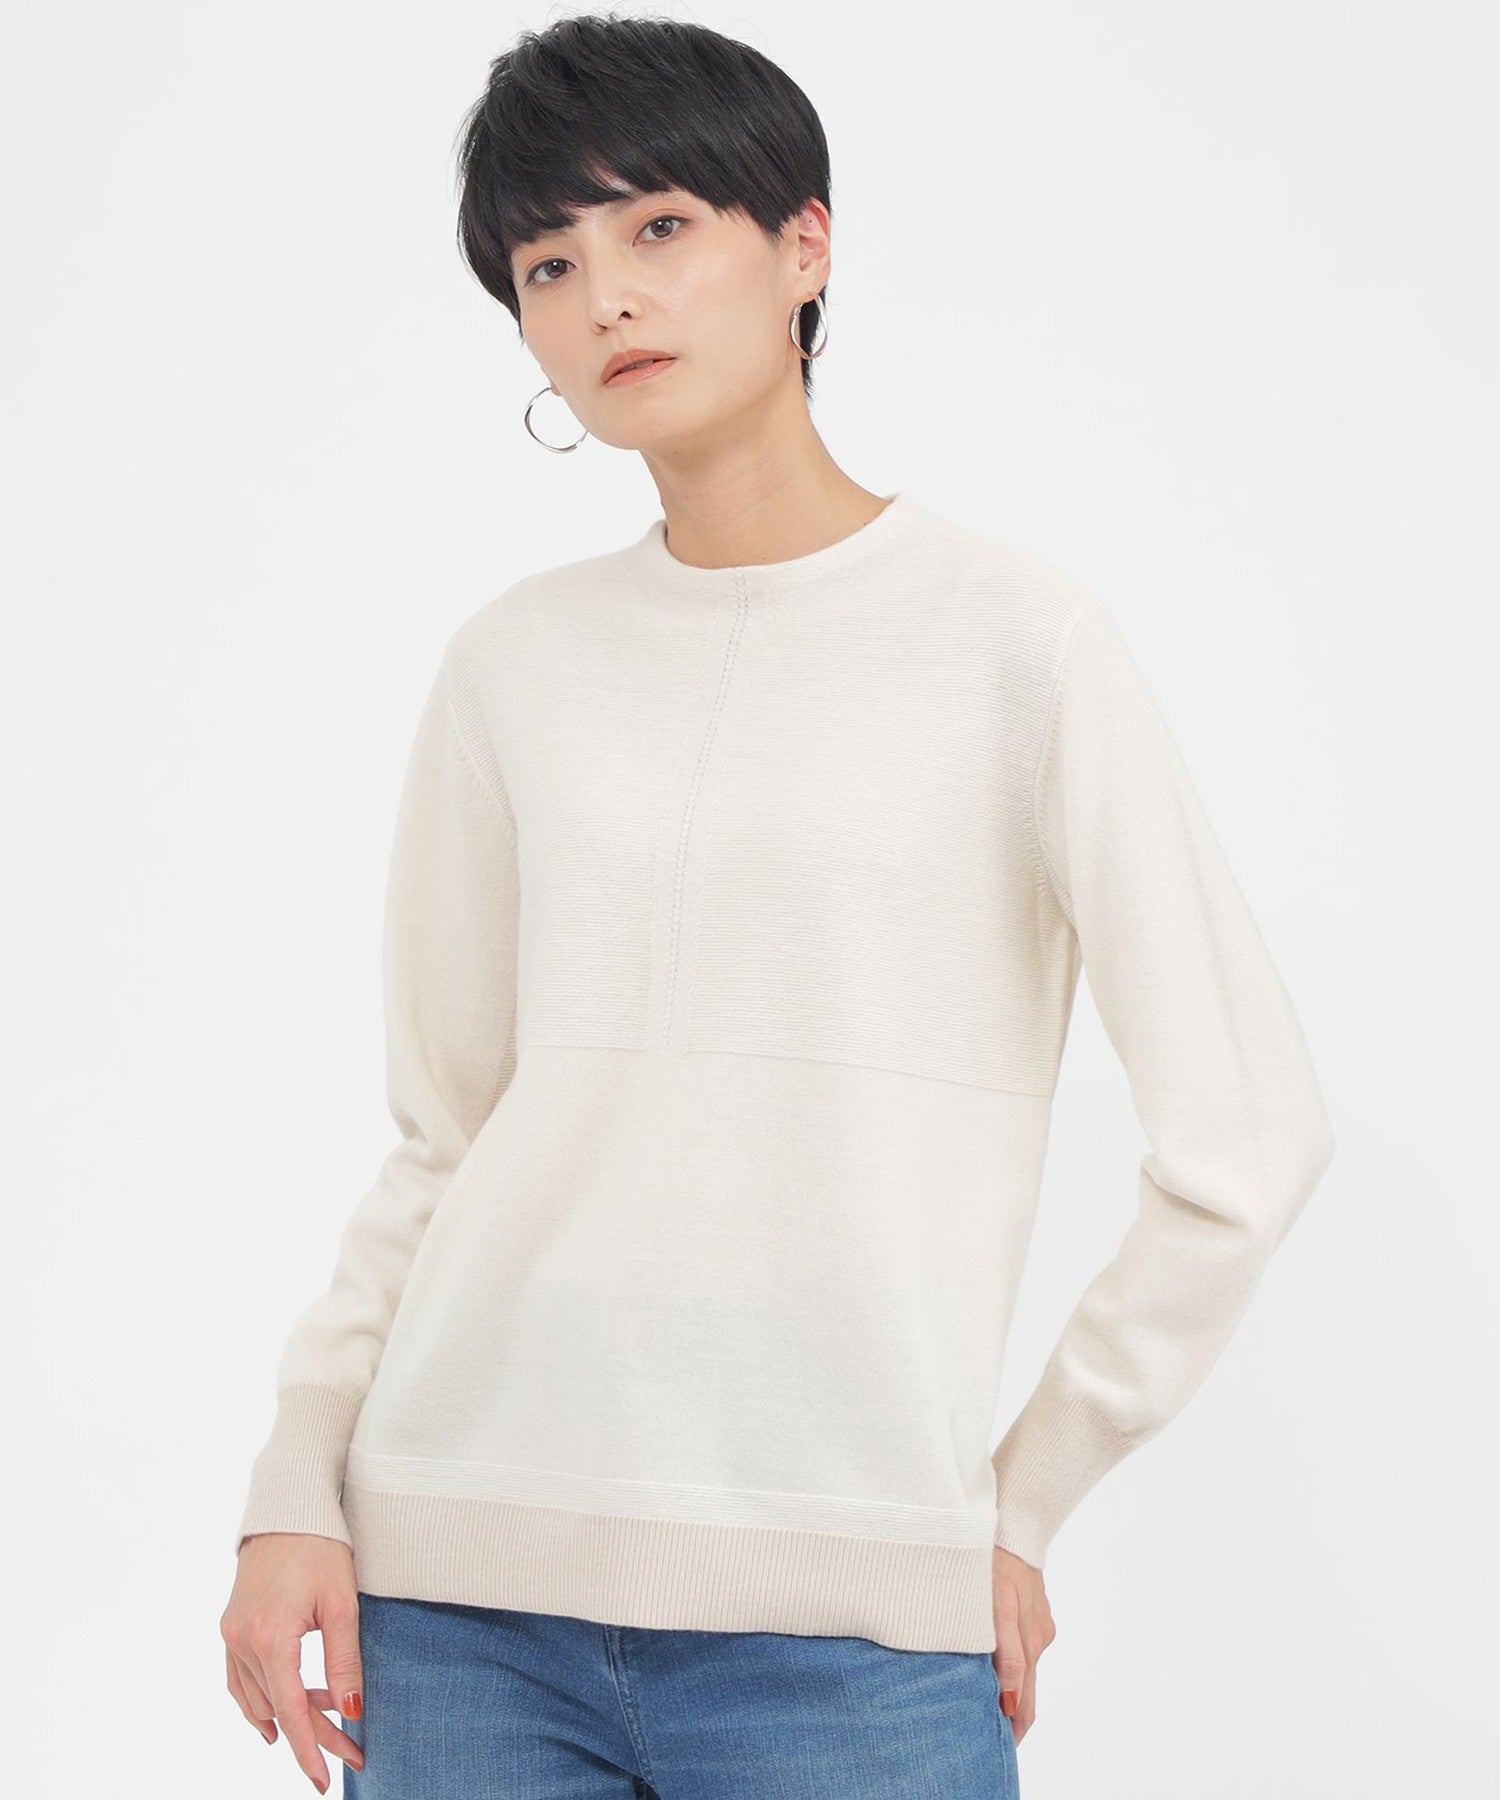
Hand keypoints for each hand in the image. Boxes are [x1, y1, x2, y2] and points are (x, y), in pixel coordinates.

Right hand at [221, 1532, 366, 1792]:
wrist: (288, 1506)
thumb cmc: (321, 1548)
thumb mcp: (342, 1603)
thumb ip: (344, 1660)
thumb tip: (353, 1711)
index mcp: (272, 1637)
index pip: (291, 1711)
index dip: (310, 1749)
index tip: (325, 1780)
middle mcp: (243, 1641)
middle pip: (280, 1708)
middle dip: (315, 1734)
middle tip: (352, 1753)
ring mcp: (231, 1635)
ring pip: (259, 1697)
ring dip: (293, 1713)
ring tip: (331, 1719)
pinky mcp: (230, 1627)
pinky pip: (240, 1680)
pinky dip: (260, 1701)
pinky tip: (276, 1718)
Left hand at [991, 1545, 1055, 1743]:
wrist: (1014, 1523)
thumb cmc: (992, 1559)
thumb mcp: (990, 1604)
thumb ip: (1004, 1651)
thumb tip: (1008, 1696)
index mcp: (1025, 1639)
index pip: (1021, 1697)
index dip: (1012, 1725)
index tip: (1000, 1746)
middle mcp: (1036, 1637)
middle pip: (1028, 1689)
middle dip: (1015, 1716)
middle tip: (997, 1740)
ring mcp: (1039, 1626)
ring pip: (1028, 1669)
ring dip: (1015, 1689)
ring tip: (994, 1708)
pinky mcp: (1039, 1615)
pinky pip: (1029, 1647)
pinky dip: (1018, 1664)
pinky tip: (1001, 1667)